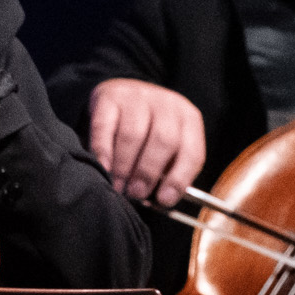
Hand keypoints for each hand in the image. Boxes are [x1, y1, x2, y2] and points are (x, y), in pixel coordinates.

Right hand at [89, 77, 207, 205]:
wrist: (122, 94)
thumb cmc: (148, 131)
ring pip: (133, 134)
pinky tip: (103, 167)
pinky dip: (103, 151)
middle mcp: (167, 104)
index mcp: (188, 119)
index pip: (191, 152)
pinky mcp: (109, 96)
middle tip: (136, 193)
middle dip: (148, 172)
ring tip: (118, 186)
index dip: (178, 179)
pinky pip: (105, 126)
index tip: (163, 200)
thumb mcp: (167, 146)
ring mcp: (137, 97)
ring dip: (124, 166)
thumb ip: (168, 170)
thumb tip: (160, 201)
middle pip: (163, 140)